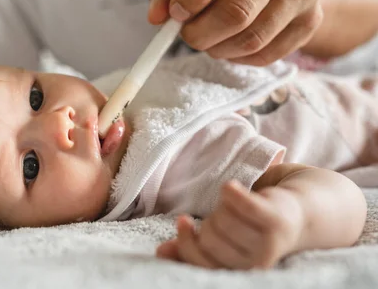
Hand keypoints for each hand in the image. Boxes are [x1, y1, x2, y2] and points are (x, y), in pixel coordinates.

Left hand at [147, 0, 322, 65]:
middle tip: (187, 35)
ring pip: (251, 37)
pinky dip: (238, 58)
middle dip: (200, 32)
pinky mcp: (311, 20)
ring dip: (217, 49)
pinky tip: (230, 46)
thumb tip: (157, 17)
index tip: (176, 13)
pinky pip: (265, 54)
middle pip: (237, 9)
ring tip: (208, 40)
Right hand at [156, 181, 303, 269]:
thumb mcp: (222, 241)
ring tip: (236, 207)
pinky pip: (241, 204)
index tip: (184, 221)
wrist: (299, 214)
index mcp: (241, 272)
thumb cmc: (253, 228)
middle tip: (223, 214)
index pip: (201, 260)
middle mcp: (255, 264)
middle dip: (209, 220)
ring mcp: (268, 243)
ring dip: (223, 207)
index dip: (187, 240)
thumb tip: (160, 252)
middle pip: (209, 237)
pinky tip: (230, 187)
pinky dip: (231, 193)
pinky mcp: (276, 221)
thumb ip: (190, 247)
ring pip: (222, 220)